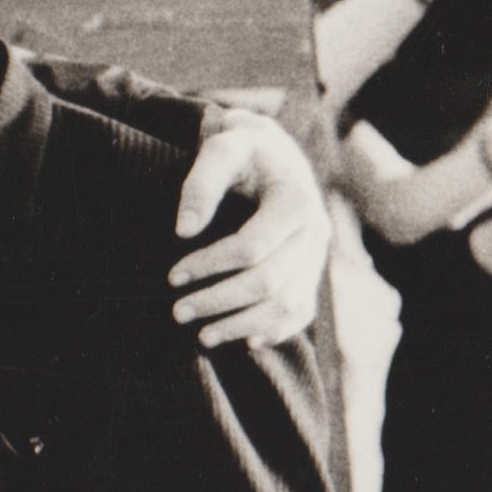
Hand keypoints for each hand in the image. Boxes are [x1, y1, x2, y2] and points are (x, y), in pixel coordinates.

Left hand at [170, 109, 331, 347]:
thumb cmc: (241, 150)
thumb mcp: (220, 150)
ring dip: (244, 325)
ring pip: (288, 304)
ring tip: (202, 337)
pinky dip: (277, 330)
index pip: (251, 248)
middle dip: (220, 301)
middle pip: (269, 283)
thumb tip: (183, 231)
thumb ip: (201, 184)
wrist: (273, 153)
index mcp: (295, 200)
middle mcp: (315, 230)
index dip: (209, 265)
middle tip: (177, 312)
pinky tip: (247, 342)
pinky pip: (303, 310)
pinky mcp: (314, 269)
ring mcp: (318, 254)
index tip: (172, 276)